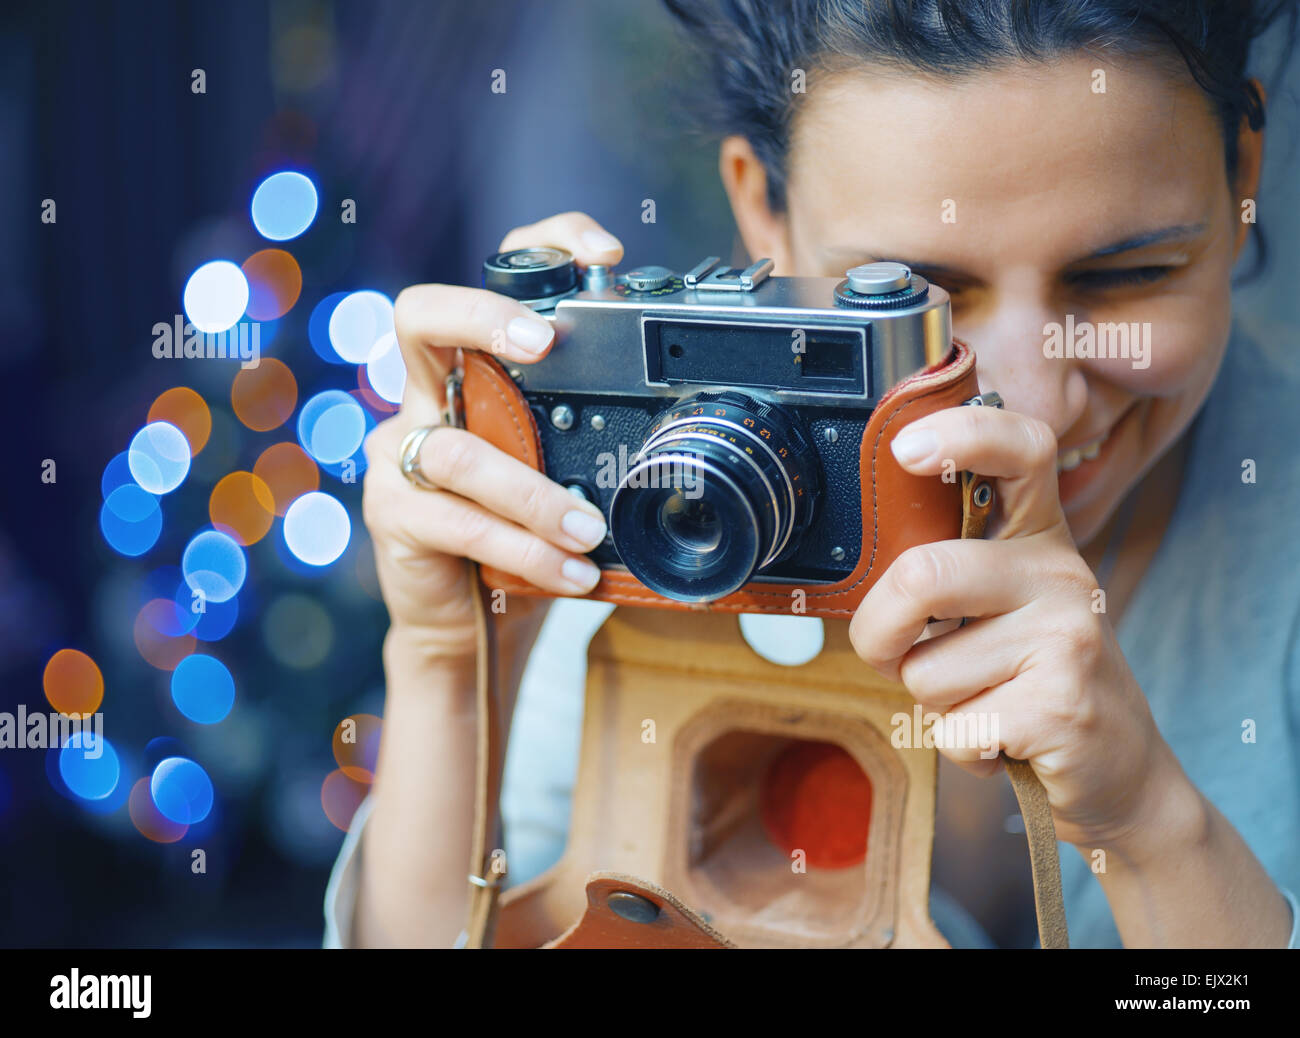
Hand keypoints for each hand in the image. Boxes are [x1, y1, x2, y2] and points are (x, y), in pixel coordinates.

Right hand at [361, 212, 623, 661]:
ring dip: (532, 492)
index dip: (540, 246)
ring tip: (588, 529)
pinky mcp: (394, 514)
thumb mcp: (567, 477)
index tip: (606, 256)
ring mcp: (402, 453)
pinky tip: (570, 573)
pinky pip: (459, 522)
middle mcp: (429, 397)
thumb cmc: (526, 538)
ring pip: (460, 451)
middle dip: (484, 318)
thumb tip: (687, 427)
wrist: (473, 628)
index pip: (494, 279)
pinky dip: (522, 549)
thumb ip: (594, 439)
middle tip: (545, 346)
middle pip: (423, 317)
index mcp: (476, 372)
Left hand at [847, 405, 1181, 851]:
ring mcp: (1068, 638)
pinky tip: (1003, 739)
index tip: (905, 449)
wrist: (1119, 770)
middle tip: (894, 656)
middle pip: (921, 577)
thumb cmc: (1034, 680)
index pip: (1020, 450)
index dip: (962, 434)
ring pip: (925, 670)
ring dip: (932, 703)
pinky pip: (952, 728)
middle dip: (877, 633)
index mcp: (1040, 537)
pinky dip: (959, 748)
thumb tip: (863, 558)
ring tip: (984, 700)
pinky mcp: (1060, 707)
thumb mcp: (1005, 607)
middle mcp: (1061, 574)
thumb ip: (951, 572)